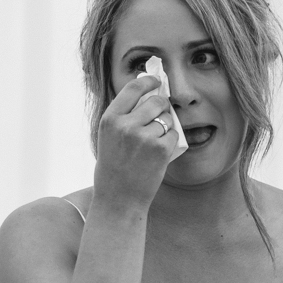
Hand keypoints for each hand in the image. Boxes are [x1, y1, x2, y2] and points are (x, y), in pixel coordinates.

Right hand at [93, 73, 182, 210]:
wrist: (118, 200)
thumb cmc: (114, 169)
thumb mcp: (109, 138)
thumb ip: (124, 116)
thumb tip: (148, 94)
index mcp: (110, 119)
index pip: (133, 88)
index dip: (148, 82)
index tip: (157, 81)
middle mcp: (126, 125)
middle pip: (156, 101)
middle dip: (162, 107)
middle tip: (160, 118)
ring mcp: (144, 136)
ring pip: (167, 119)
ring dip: (166, 127)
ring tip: (153, 144)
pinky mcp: (160, 148)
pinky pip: (173, 135)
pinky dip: (170, 142)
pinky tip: (158, 155)